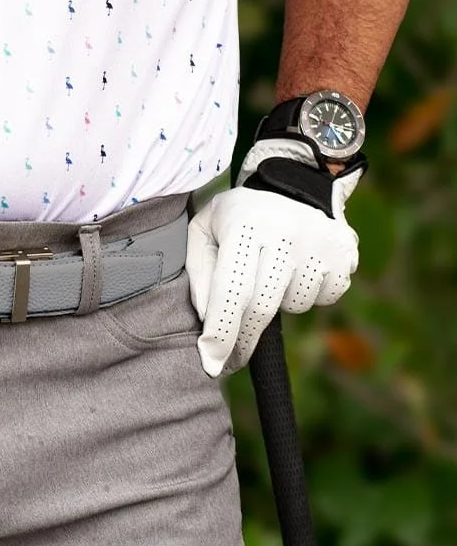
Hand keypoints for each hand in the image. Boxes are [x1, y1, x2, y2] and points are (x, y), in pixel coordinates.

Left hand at [186, 140, 363, 376]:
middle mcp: (285, 232)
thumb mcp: (205, 232)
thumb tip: (207, 320)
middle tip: (229, 359)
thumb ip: (200, 274)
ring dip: (277, 305)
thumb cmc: (238, 216)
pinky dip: (306, 294)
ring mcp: (320, 242)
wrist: (294, 182)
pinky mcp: (346, 252)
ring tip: (270, 273)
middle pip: (262, 307)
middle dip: (243, 341)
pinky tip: (296, 269)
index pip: (231, 290)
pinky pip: (324, 298)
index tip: (211, 363)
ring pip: (294, 305)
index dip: (221, 332)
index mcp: (244, 224)